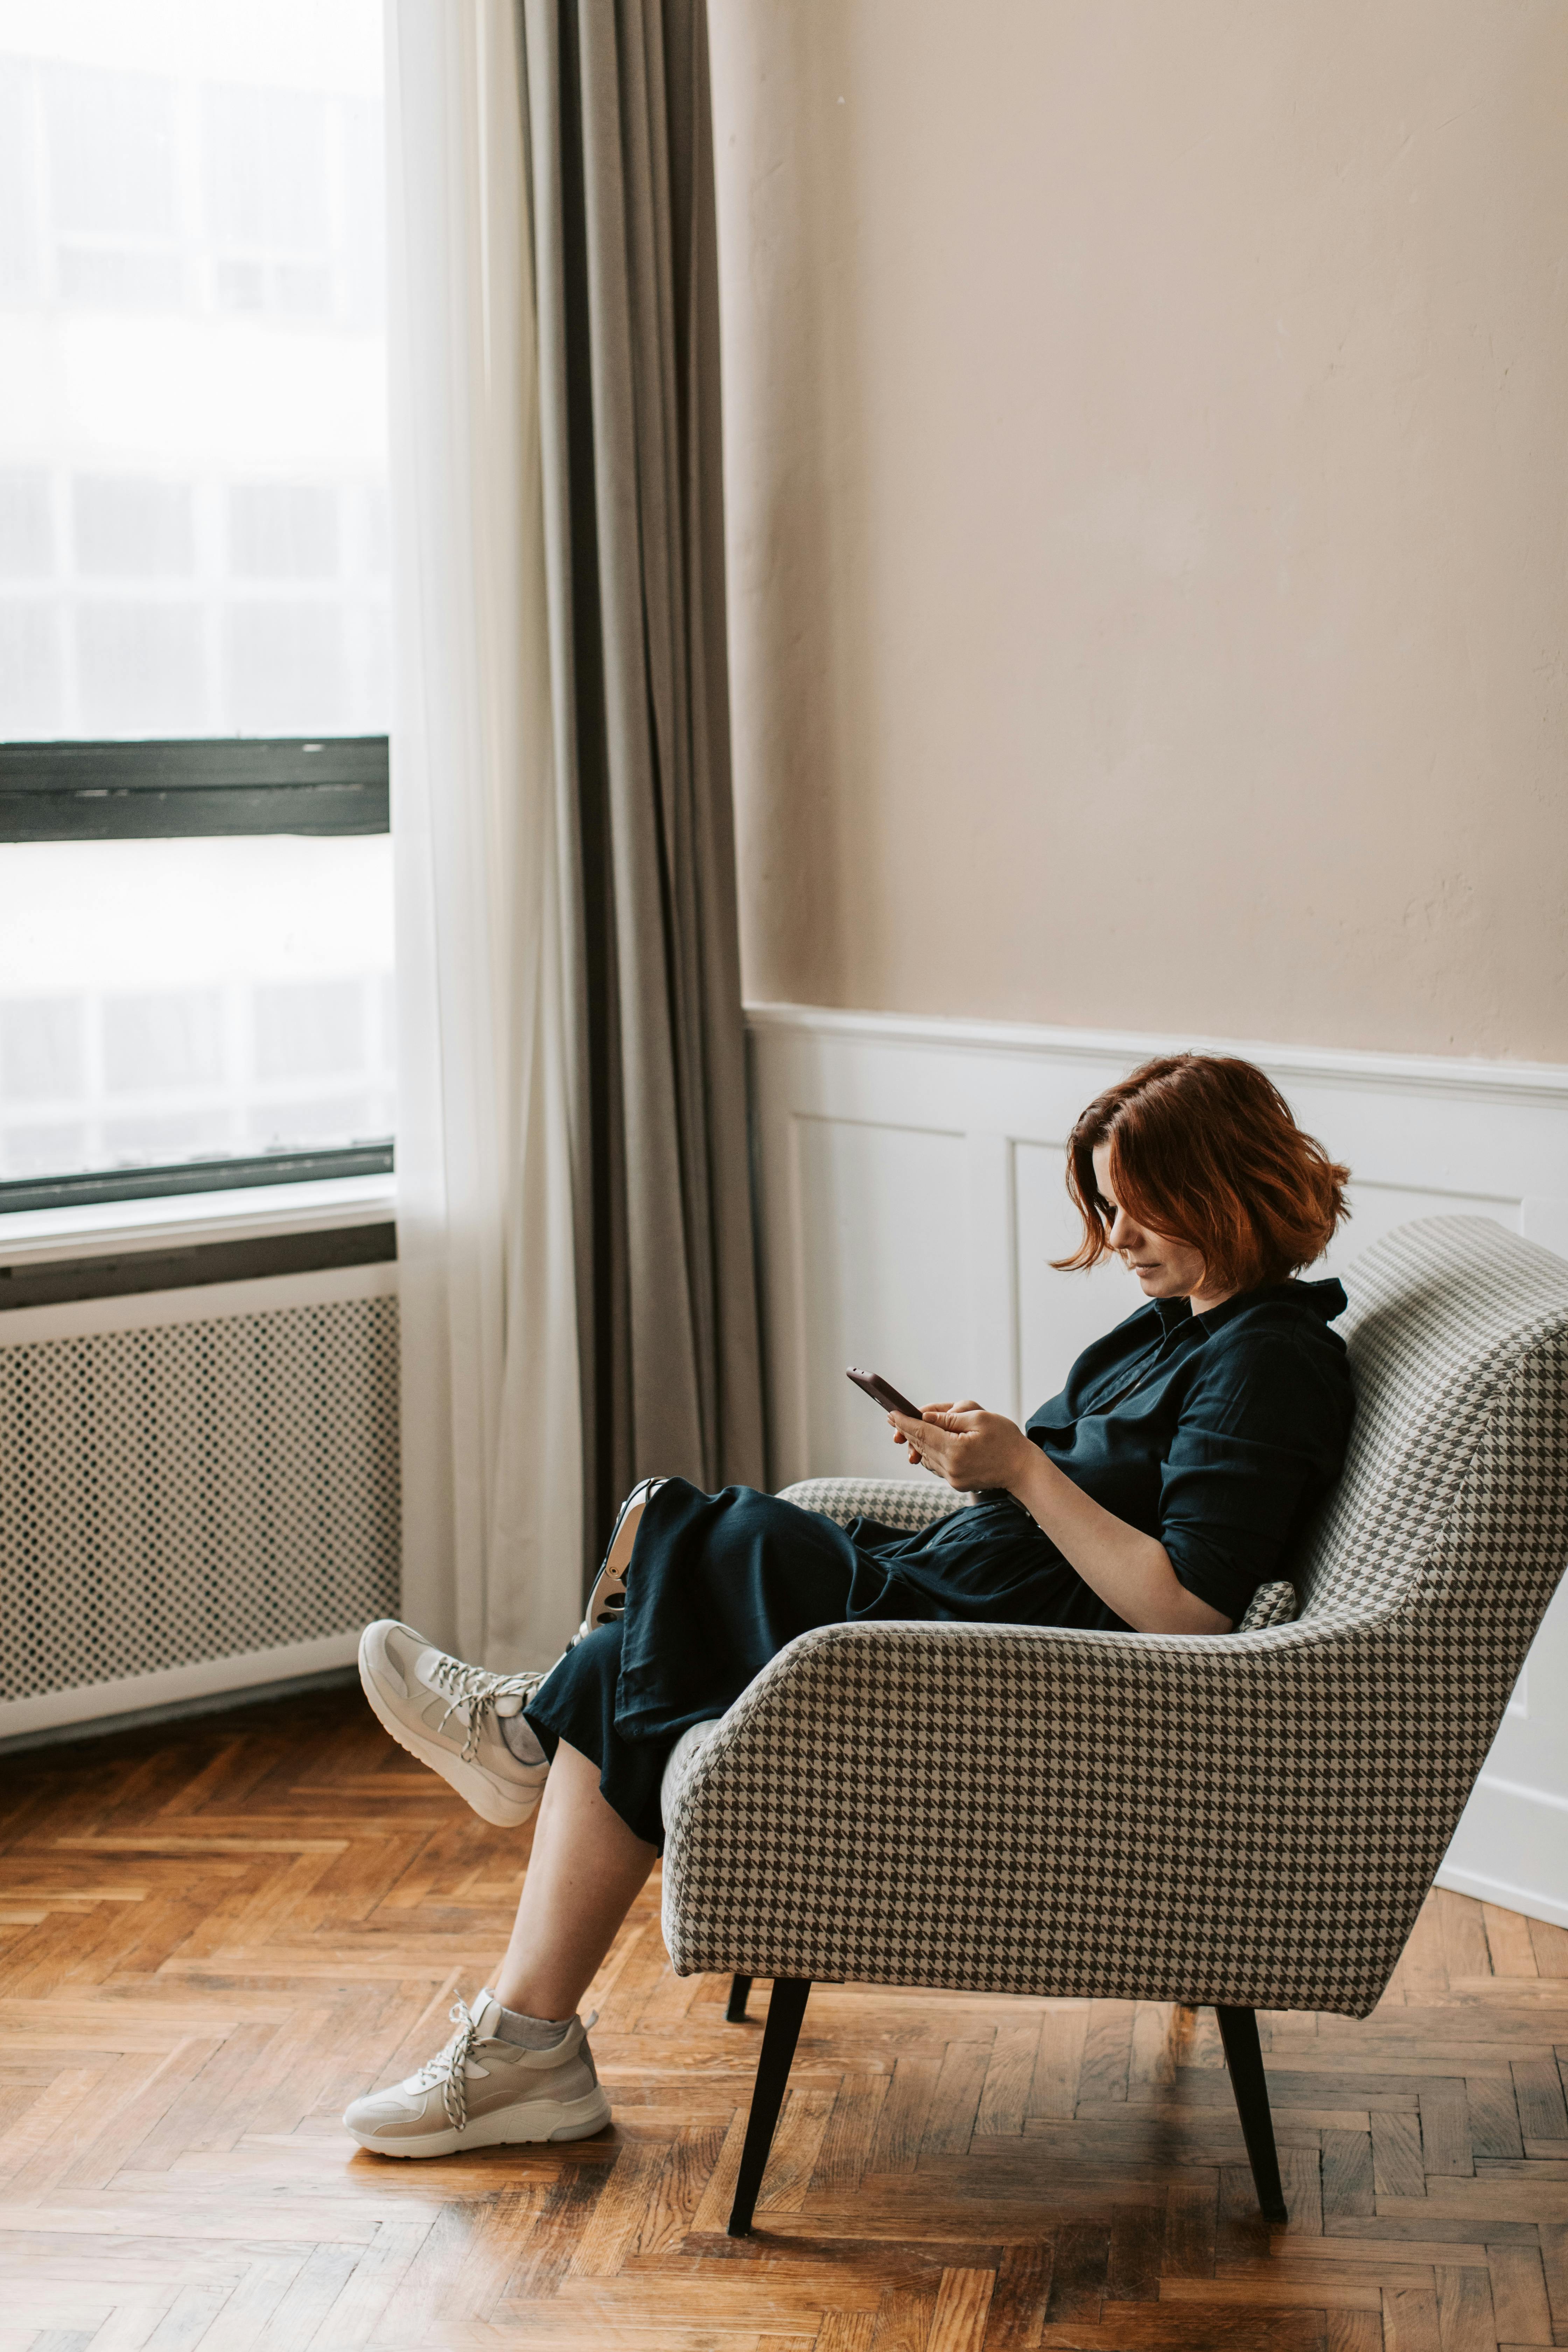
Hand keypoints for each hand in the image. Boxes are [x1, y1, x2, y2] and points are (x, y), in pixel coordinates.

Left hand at [888, 1401, 1033, 1491]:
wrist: (1023, 1469)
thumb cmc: (1005, 1439)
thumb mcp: (979, 1418)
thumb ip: (949, 1417)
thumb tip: (925, 1416)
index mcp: (955, 1449)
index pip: (922, 1432)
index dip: (904, 1422)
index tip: (891, 1413)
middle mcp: (950, 1467)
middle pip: (921, 1445)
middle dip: (907, 1431)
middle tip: (893, 1418)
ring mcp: (953, 1478)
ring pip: (926, 1456)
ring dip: (918, 1442)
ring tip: (908, 1430)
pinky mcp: (957, 1483)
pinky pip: (936, 1465)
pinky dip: (930, 1453)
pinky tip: (928, 1444)